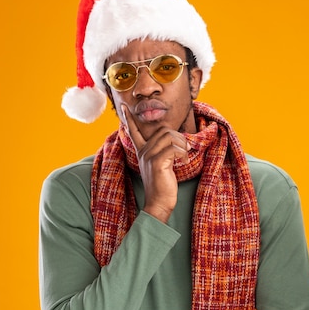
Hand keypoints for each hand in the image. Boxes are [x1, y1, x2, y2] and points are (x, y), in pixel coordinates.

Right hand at [122, 105, 190, 222]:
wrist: (159, 203)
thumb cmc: (162, 185)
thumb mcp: (160, 165)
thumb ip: (162, 152)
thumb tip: (173, 139)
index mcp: (141, 152)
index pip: (133, 131)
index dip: (129, 118)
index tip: (123, 106)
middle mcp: (143, 152)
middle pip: (163, 131)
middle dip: (177, 137)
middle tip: (184, 149)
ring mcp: (149, 156)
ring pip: (169, 137)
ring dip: (182, 144)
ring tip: (184, 156)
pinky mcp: (157, 162)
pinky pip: (174, 148)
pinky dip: (183, 153)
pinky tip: (184, 161)